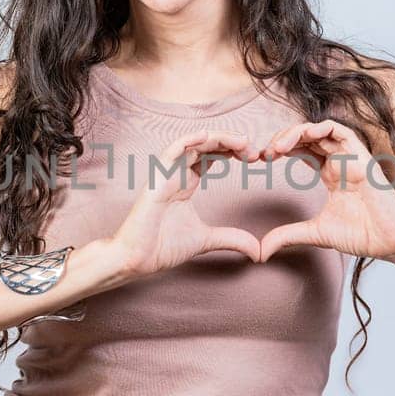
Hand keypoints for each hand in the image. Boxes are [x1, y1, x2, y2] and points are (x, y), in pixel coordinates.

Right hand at [109, 129, 262, 277]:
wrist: (136, 260)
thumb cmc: (162, 247)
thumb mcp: (207, 240)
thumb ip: (232, 239)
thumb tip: (258, 250)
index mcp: (186, 183)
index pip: (211, 157)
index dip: (233, 152)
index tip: (254, 157)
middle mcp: (176, 174)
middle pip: (205, 146)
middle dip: (231, 143)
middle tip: (253, 150)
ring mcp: (165, 175)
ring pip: (192, 144)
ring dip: (218, 139)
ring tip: (241, 142)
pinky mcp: (156, 181)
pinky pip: (170, 153)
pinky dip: (186, 141)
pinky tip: (206, 136)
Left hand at [254, 119, 394, 264]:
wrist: (390, 241)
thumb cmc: (362, 235)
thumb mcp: (314, 233)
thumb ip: (287, 236)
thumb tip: (260, 251)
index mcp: (331, 174)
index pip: (303, 149)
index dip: (281, 149)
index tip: (262, 159)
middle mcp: (340, 161)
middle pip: (308, 136)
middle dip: (284, 138)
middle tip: (266, 153)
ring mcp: (351, 157)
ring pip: (321, 129)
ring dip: (297, 132)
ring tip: (279, 147)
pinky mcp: (361, 156)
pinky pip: (340, 130)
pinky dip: (320, 128)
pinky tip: (302, 137)